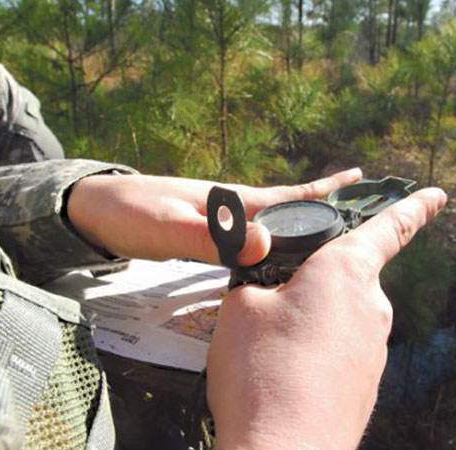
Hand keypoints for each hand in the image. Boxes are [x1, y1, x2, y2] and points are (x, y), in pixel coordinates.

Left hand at [66, 169, 361, 265]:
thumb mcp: (168, 227)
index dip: (325, 190)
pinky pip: (252, 242)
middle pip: (289, 211)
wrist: (94, 211)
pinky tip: (276, 260)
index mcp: (233, 202)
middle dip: (324, 213)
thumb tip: (264, 245)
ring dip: (301, 232)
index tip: (361, 182)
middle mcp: (234, 209)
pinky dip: (273, 247)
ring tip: (330, 245)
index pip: (290, 195)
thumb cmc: (129, 215)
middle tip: (360, 224)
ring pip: (272, 228)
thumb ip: (212, 237)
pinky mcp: (208, 236)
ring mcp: (221, 222)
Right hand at [206, 188, 446, 449]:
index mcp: (346, 273)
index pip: (389, 227)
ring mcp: (376, 350)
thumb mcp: (241, 306)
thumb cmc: (261, 372)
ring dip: (311, 321)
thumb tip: (274, 289)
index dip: (412, 206)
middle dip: (314, 282)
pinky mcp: (368, 384)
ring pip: (340, 316)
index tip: (436, 195)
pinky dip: (317, 353)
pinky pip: (341, 350)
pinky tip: (287, 375)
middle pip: (348, 277)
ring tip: (270, 350)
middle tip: (271, 305)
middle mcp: (372, 307)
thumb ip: (260, 279)